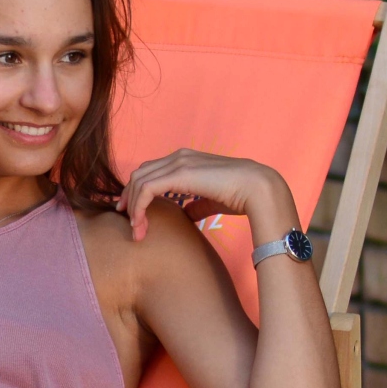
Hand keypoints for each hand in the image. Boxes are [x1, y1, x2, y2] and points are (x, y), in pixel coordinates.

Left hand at [118, 150, 299, 243]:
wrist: (258, 188)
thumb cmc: (240, 195)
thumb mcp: (211, 200)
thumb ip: (195, 204)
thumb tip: (186, 214)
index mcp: (185, 160)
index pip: (151, 171)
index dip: (137, 192)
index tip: (133, 214)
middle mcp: (179, 157)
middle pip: (140, 174)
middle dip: (129, 198)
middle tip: (128, 222)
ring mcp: (178, 162)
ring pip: (139, 181)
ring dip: (133, 207)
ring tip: (136, 230)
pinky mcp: (179, 174)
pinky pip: (147, 189)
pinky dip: (139, 207)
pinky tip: (140, 224)